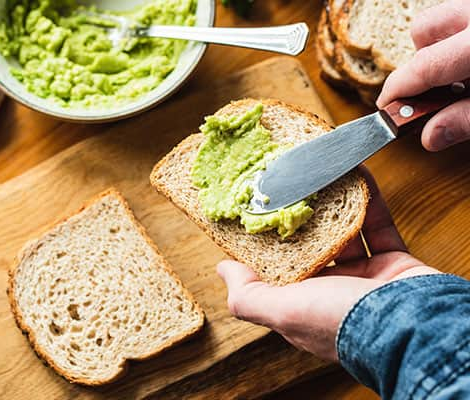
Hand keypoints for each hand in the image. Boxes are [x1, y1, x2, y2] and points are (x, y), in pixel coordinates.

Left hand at [217, 169, 440, 360]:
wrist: (411, 327)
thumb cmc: (339, 322)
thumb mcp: (281, 310)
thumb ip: (247, 293)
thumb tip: (223, 270)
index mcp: (300, 305)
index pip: (275, 269)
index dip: (265, 241)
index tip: (255, 209)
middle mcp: (330, 292)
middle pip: (310, 246)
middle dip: (300, 215)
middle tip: (287, 183)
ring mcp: (363, 277)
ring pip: (343, 231)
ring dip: (333, 202)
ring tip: (317, 171)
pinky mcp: (392, 262)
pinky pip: (377, 223)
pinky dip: (369, 198)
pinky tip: (355, 172)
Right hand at [376, 0, 469, 150]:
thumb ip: (468, 120)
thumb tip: (431, 135)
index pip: (424, 66)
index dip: (398, 91)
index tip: (385, 110)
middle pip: (424, 32)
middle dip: (421, 63)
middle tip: (437, 92)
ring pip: (443, 20)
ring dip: (441, 49)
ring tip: (461, 76)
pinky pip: (461, 20)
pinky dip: (459, 41)